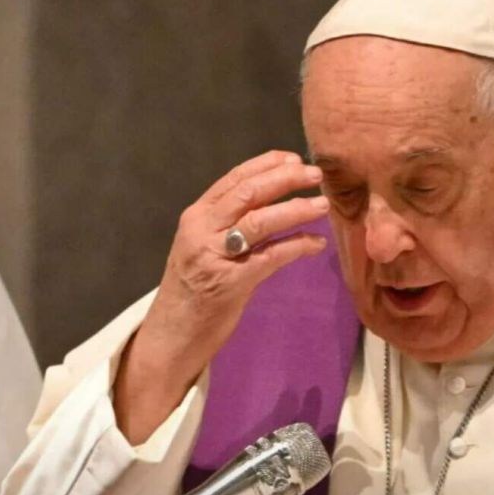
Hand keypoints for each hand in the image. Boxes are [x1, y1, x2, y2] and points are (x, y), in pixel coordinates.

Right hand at [114, 150, 327, 443]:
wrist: (171, 335)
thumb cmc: (193, 292)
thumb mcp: (204, 249)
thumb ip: (228, 225)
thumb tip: (271, 204)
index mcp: (195, 217)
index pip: (232, 179)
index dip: (265, 165)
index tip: (293, 158)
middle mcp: (201, 230)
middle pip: (247, 193)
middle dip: (284, 179)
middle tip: (315, 174)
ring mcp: (213, 256)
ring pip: (258, 221)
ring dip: (294, 209)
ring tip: (322, 205)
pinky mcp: (229, 283)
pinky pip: (270, 257)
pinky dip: (296, 247)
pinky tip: (315, 244)